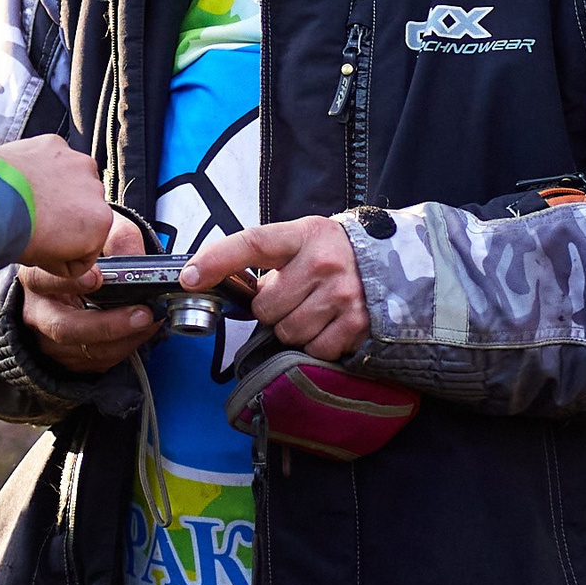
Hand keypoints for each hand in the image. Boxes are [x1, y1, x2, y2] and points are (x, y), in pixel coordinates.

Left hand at [0, 136, 112, 271]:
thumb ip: (68, 262)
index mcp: (99, 221)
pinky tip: (24, 179)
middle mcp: (95, 188)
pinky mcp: (54, 144)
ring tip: (28, 200)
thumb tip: (70, 260)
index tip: (50, 250)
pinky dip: (42, 167)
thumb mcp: (47, 263)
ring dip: (57, 188)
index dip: (69, 251)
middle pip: (83, 209)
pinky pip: (54, 159)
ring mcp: (75, 162)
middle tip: (37, 224)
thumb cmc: (15, 234)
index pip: (91, 244)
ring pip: (72, 181)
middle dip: (66, 216)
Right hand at [20, 214, 156, 374]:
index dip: (69, 282)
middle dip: (108, 324)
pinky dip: (126, 347)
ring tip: (152, 319)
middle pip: (65, 328)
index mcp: (37, 277)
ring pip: (88, 350)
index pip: (42, 281)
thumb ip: (116, 240)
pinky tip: (142, 329)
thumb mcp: (97, 236)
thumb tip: (135, 258)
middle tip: (143, 313)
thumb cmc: (83, 257)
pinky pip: (100, 361)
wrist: (74, 280)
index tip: (97, 278)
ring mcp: (50, 341)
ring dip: (126, 338)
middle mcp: (38, 312)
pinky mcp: (68, 359)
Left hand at [185, 217, 370, 361]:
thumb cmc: (335, 251)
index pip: (253, 243)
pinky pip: (314, 349)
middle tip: (292, 296)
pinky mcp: (357, 325)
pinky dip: (316, 343)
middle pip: (265, 306)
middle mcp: (324, 263)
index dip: (217, 260)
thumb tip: (228, 286)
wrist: (396, 261)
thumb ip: (270, 259)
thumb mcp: (303, 239)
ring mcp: (342, 296)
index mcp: (304, 235)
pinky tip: (329, 324)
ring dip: (292, 327)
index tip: (189, 276)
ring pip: (286, 332)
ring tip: (312, 309)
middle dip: (271, 308)